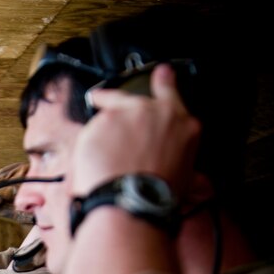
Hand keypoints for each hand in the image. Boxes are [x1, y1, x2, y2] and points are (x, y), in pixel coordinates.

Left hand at [72, 63, 201, 197]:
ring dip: (100, 127)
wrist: (131, 200)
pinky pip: (92, 127)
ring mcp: (130, 113)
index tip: (161, 73)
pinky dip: (88, 141)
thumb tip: (184, 173)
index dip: (165, 80)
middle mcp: (158, 113)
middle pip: (133, 96)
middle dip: (116, 97)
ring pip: (108, 112)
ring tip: (95, 148)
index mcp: (184, 126)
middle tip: (102, 96)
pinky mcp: (105, 120)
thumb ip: (177, 160)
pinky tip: (91, 157)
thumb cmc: (157, 196)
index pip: (173, 93)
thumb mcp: (184, 177)